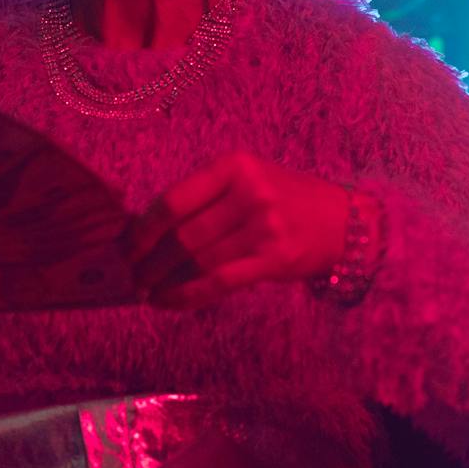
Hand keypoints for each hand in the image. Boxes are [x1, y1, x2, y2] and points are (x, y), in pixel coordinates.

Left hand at [120, 152, 349, 309]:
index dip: (142, 228)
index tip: (124, 246)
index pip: (174, 199)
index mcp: (235, 166)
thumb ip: (205, 196)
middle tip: (130, 275)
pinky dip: (187, 295)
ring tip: (145, 292)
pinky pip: (219, 281)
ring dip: (163, 281)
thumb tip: (145, 229)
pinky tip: (169, 301)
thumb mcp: (248, 179)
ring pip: (197, 260)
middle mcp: (250, 192)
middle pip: (182, 234)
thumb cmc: (285, 199)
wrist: (344, 221)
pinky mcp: (275, 259)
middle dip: (148, 260)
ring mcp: (264, 227)